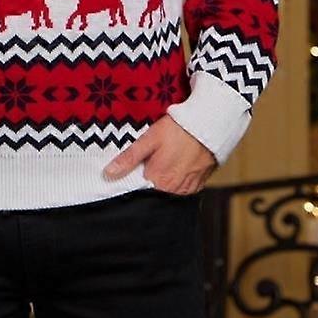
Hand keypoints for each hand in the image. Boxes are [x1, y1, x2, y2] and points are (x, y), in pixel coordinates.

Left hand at [102, 114, 217, 193]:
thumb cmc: (177, 130)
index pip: (138, 189)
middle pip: (153, 190)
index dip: (132, 178)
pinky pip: (182, 187)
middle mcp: (173, 190)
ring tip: (164, 160)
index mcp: (158, 181)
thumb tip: (108, 174)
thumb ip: (129, 158)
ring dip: (163, 179)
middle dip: (148, 178)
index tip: (132, 167)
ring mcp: (187, 188)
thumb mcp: (149, 140)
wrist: (208, 127)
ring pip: (167, 189)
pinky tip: (175, 165)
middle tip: (150, 159)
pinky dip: (177, 179)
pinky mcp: (198, 184)